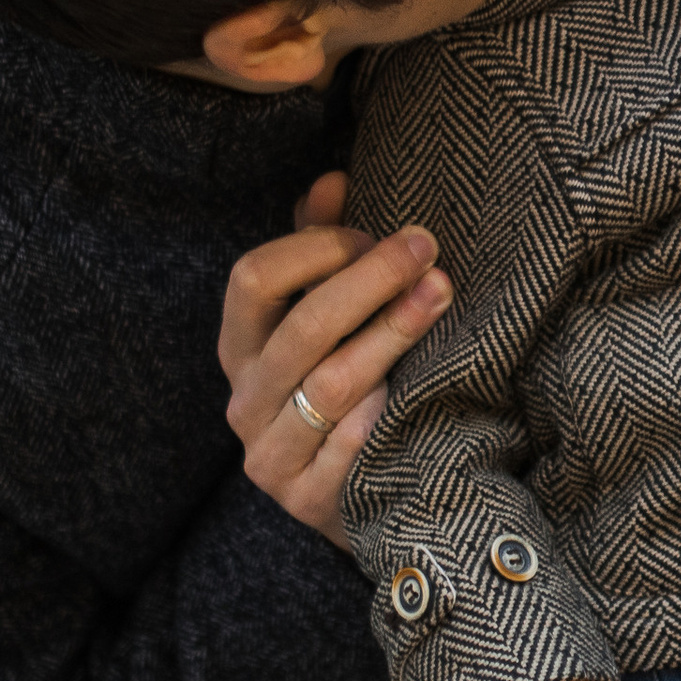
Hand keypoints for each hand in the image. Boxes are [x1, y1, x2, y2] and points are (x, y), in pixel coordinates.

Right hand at [220, 174, 452, 548]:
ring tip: (441, 294)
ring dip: (392, 333)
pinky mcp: (308, 503)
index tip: (375, 233)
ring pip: (331, 385)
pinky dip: (383, 413)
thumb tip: (333, 178)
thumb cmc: (347, 387)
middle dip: (370, 280)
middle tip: (427, 248)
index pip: (253, 279)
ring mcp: (272, 458)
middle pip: (302, 328)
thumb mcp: (327, 320)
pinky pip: (351, 450)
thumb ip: (321, 252)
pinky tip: (418, 386)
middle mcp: (245, 403)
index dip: (315, 247)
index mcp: (239, 349)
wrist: (364, 501)